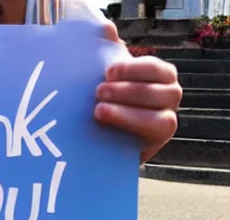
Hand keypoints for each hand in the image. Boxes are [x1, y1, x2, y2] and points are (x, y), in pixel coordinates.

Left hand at [95, 24, 182, 162]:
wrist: (107, 136)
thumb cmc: (111, 99)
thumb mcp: (110, 77)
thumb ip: (109, 51)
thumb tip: (106, 28)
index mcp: (161, 74)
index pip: (152, 68)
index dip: (131, 70)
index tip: (107, 73)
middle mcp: (170, 95)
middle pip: (155, 91)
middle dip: (125, 92)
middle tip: (98, 92)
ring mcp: (167, 120)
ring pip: (156, 116)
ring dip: (126, 113)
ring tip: (99, 111)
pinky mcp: (158, 141)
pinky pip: (150, 135)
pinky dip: (130, 129)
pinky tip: (109, 127)